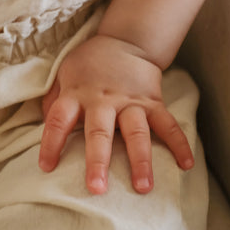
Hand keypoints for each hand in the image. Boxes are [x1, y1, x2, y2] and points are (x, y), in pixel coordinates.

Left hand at [39, 35, 193, 194]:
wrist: (125, 40)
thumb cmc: (89, 63)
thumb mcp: (63, 73)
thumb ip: (53, 100)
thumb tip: (44, 127)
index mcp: (77, 93)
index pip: (59, 120)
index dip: (51, 143)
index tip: (46, 167)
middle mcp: (103, 100)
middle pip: (99, 132)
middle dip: (98, 161)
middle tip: (97, 188)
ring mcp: (130, 101)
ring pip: (136, 132)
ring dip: (140, 160)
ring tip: (143, 187)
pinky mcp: (153, 102)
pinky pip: (167, 124)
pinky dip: (178, 144)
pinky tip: (185, 165)